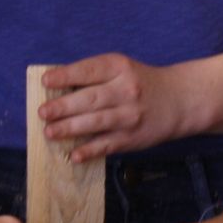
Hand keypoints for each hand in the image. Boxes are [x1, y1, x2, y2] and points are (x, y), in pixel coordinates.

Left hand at [40, 54, 194, 160]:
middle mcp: (126, 90)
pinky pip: (108, 145)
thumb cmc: (140, 82)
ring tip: (49, 132)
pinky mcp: (133, 137)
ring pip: (97, 122)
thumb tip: (56, 90)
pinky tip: (74, 155)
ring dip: (70, 128)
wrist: (179, 100)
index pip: (89, 70)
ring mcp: (130, 115)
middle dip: (63, 106)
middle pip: (91, 98)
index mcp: (120, 67)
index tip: (46, 81)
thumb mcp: (121, 69)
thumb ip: (94, 76)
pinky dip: (90, 151)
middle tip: (43, 112)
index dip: (66, 75)